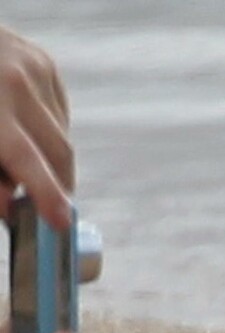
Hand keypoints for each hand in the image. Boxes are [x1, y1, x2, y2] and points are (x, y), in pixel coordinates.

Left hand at [0, 25, 73, 228]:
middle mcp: (14, 81)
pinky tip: (20, 126)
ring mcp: (34, 68)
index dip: (45, 193)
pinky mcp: (45, 63)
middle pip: (57, 151)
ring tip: (20, 160)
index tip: (60, 222)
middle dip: (56, 184)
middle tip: (47, 207)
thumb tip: (9, 206)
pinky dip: (44, 132)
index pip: (26, 157)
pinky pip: (58, 114)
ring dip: (47, 158)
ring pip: (60, 135)